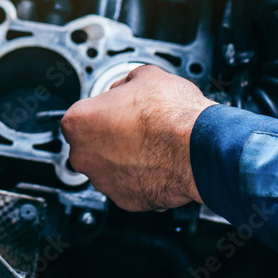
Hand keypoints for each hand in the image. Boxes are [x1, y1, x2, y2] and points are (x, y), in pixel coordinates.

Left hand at [60, 65, 215, 211]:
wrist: (198, 147)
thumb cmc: (171, 113)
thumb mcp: (144, 76)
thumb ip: (123, 85)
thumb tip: (124, 89)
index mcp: (79, 122)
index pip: (80, 115)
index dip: (102, 110)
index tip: (117, 110)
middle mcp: (83, 156)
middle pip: (91, 144)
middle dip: (109, 137)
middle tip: (135, 126)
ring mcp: (103, 182)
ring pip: (108, 167)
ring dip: (124, 158)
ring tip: (151, 144)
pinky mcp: (124, 201)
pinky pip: (128, 186)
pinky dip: (140, 177)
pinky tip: (158, 162)